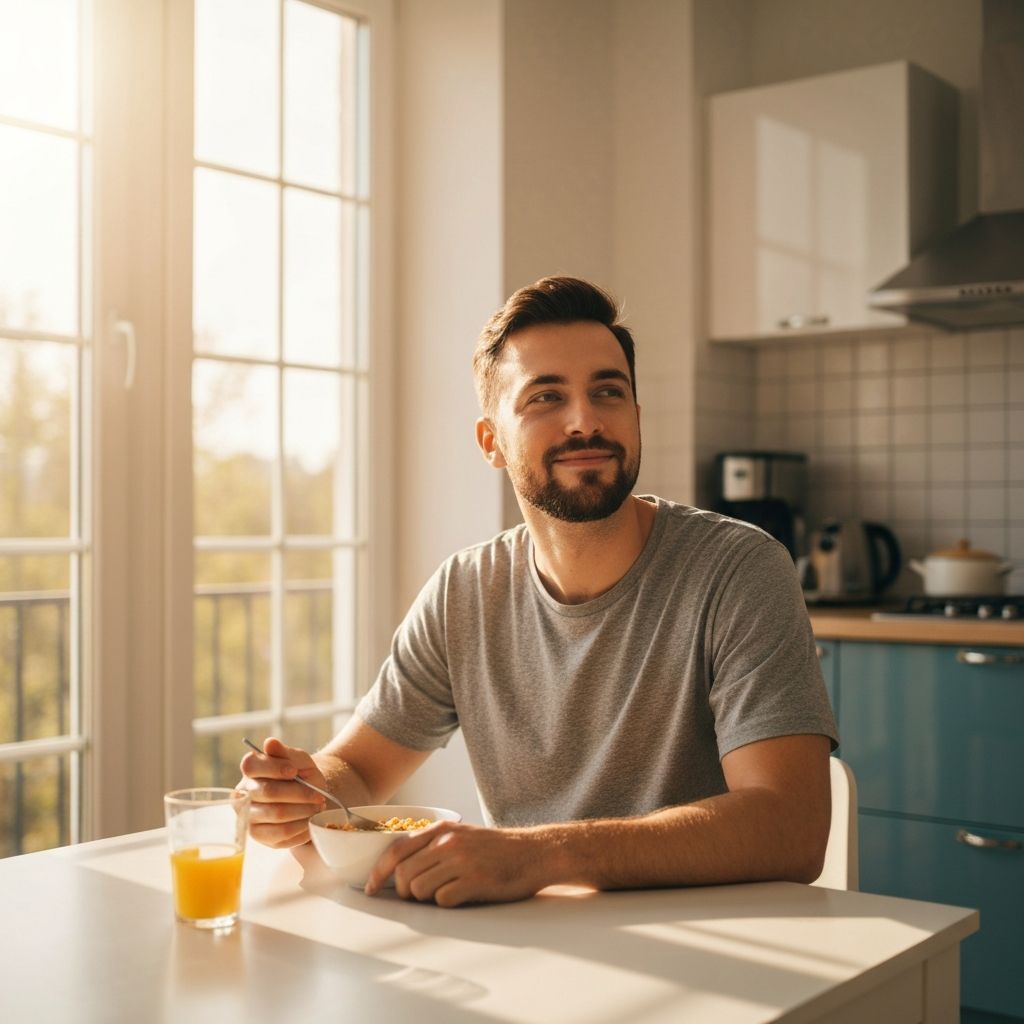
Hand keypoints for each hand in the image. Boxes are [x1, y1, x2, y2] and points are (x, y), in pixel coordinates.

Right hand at [237, 736, 326, 848]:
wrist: (309, 797)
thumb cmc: (301, 775)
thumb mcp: (299, 759)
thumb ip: (285, 752)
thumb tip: (269, 743)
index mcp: (250, 770)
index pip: (251, 766)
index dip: (274, 768)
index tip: (294, 771)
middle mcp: (243, 793)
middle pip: (269, 792)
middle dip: (299, 793)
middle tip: (318, 795)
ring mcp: (248, 816)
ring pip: (277, 814)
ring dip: (304, 810)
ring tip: (318, 807)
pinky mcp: (259, 835)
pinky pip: (281, 833)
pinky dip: (302, 827)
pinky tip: (311, 820)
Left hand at [364, 821, 545, 906]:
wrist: (533, 853)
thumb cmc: (495, 849)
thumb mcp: (461, 836)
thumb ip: (432, 847)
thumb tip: (399, 871)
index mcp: (441, 830)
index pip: (395, 851)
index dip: (378, 873)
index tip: (371, 889)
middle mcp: (447, 842)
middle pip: (403, 875)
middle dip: (405, 891)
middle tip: (422, 895)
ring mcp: (461, 861)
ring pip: (419, 890)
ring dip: (428, 898)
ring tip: (448, 891)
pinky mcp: (474, 881)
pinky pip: (443, 901)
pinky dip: (448, 903)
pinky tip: (464, 894)